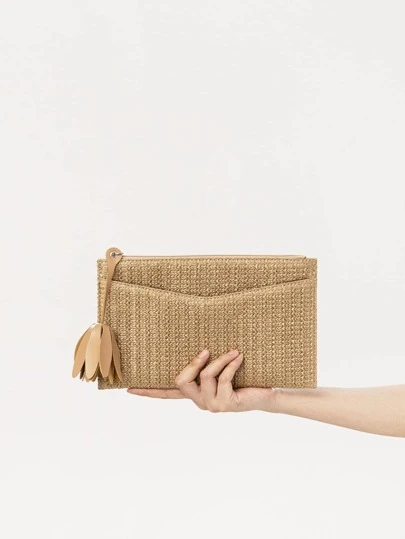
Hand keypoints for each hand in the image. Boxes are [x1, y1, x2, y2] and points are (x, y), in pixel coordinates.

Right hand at [127, 349, 277, 412]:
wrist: (266, 394)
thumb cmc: (245, 377)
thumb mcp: (221, 367)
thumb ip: (207, 361)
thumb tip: (198, 340)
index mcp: (195, 393)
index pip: (166, 393)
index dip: (148, 391)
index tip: (129, 388)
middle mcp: (200, 401)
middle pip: (180, 380)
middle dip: (193, 362)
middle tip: (205, 349)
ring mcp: (211, 405)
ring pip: (205, 376)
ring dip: (219, 360)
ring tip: (235, 351)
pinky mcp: (225, 404)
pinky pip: (223, 377)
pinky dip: (231, 364)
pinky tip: (239, 357)